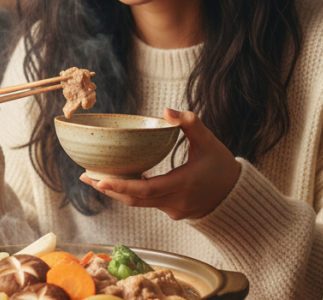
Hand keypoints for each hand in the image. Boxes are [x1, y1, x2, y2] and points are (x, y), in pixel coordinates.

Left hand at [79, 108, 240, 219]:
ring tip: (94, 176)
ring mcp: (172, 210)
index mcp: (183, 184)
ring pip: (138, 203)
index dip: (120, 186)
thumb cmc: (222, 167)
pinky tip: (118, 180)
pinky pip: (145, 203)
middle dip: (108, 188)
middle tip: (86, 174)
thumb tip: (166, 111)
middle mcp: (175, 202)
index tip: (99, 178)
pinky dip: (130, 192)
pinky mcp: (171, 211)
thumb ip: (189, 123)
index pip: (145, 190)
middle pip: (134, 200)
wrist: (236, 196)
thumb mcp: (209, 142)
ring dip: (116, 191)